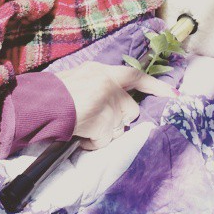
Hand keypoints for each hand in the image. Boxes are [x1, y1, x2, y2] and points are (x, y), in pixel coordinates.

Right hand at [56, 61, 178, 149]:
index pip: (134, 75)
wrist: (40, 104)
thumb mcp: (77, 79)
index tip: (173, 95)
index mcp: (101, 70)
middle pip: (129, 109)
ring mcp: (108, 101)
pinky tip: (79, 136)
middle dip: (116, 120)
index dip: (154, 86)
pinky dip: (92, 143)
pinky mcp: (104, 120)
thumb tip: (108, 105)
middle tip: (94, 121)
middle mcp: (108, 83)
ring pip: (118, 127)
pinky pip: (104, 140)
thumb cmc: (52, 94)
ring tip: (82, 128)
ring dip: (102, 132)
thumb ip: (96, 86)